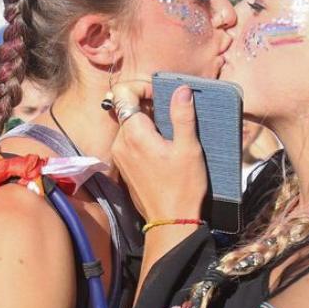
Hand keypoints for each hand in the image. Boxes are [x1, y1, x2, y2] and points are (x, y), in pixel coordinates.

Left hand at [111, 81, 206, 223]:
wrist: (171, 221)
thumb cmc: (182, 186)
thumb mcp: (189, 148)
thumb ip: (182, 116)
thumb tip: (181, 89)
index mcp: (134, 133)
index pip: (124, 92)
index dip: (143, 86)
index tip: (162, 95)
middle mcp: (120, 142)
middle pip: (127, 108)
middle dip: (149, 104)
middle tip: (173, 116)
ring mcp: (119, 155)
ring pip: (129, 124)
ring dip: (148, 122)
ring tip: (171, 135)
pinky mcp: (123, 166)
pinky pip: (130, 140)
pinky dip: (144, 136)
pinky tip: (163, 149)